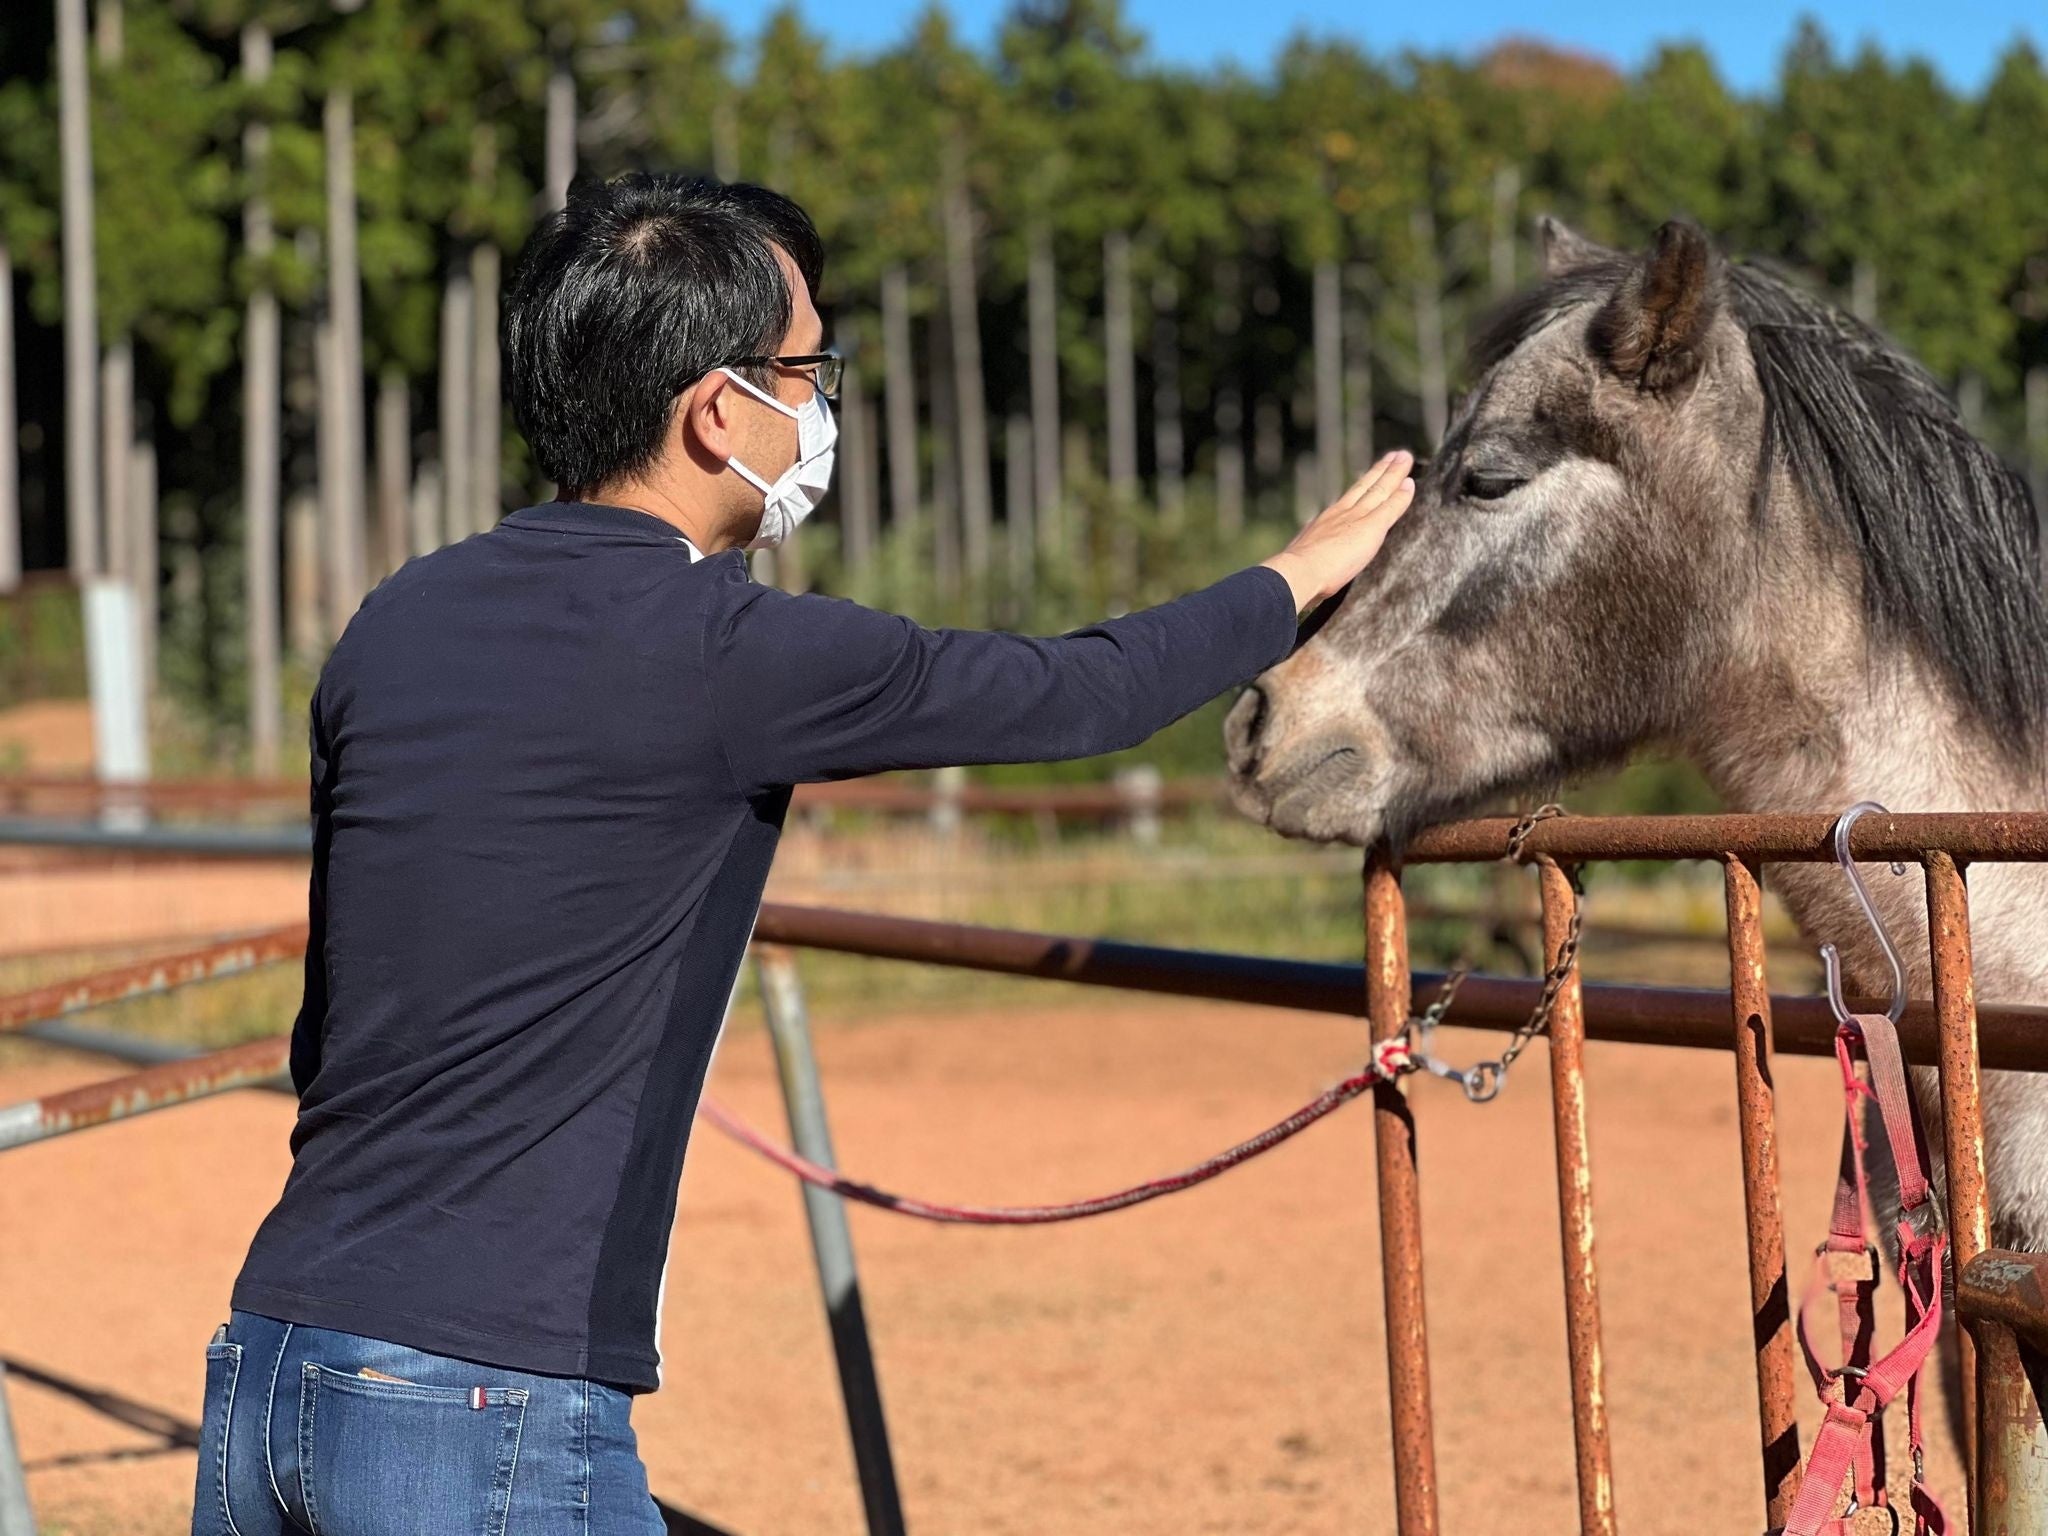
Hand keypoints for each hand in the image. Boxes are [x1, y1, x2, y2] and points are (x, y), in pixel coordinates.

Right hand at [1260, 450, 1415, 614]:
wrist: (1299, 572)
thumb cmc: (1298, 574)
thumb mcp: (1302, 556)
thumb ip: (1308, 551)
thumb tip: (1298, 554)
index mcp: (1326, 521)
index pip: (1349, 499)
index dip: (1362, 486)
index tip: (1371, 475)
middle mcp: (1341, 514)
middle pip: (1365, 487)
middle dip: (1379, 471)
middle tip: (1394, 456)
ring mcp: (1356, 518)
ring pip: (1379, 490)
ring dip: (1393, 473)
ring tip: (1404, 458)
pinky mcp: (1371, 527)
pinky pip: (1390, 507)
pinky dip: (1401, 496)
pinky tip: (1410, 484)